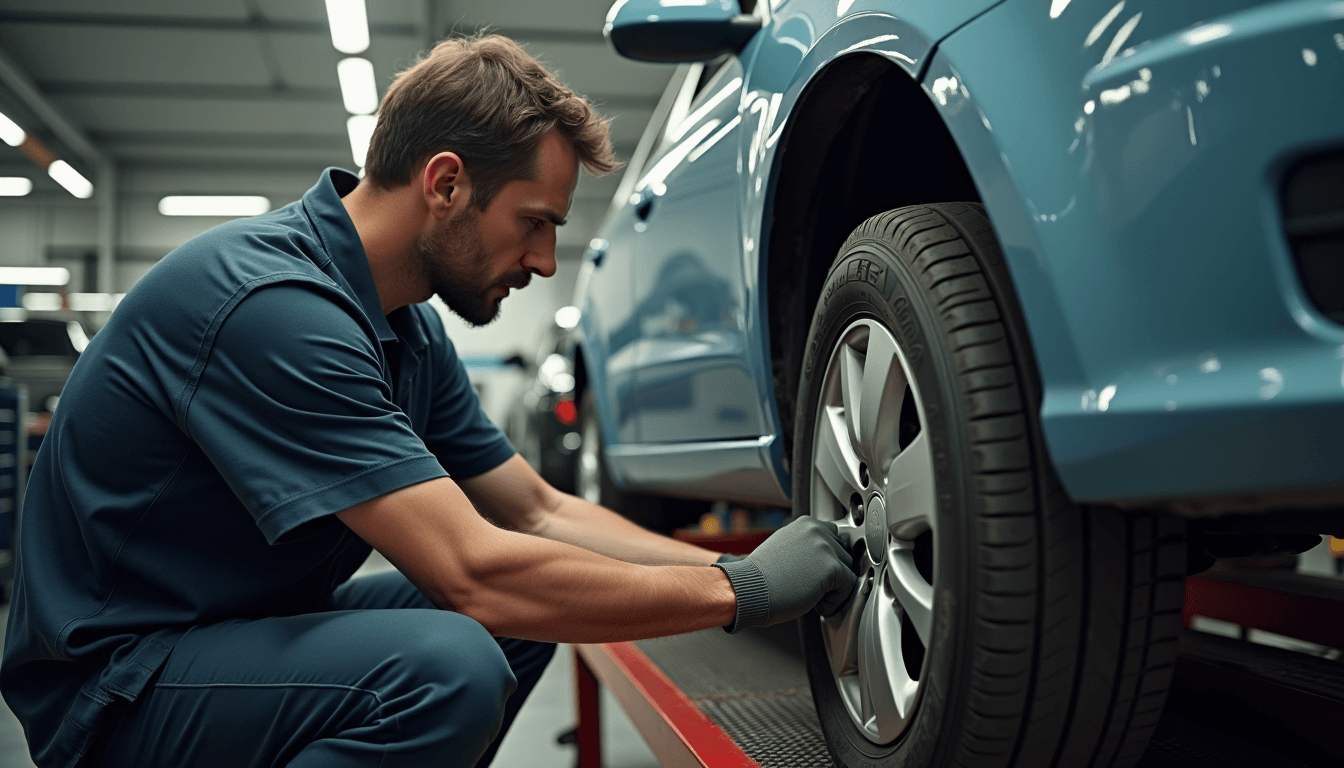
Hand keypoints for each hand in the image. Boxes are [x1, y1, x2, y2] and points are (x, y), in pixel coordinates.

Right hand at [713, 517, 856, 631]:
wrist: (749, 589)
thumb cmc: (761, 578)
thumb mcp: (784, 548)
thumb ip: (806, 547)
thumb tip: (823, 559)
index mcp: (806, 524)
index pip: (835, 539)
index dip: (829, 560)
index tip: (818, 574)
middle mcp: (818, 530)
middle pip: (845, 554)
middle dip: (833, 574)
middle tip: (812, 587)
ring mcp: (826, 547)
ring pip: (849, 571)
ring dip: (835, 587)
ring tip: (812, 595)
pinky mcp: (832, 567)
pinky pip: (850, 587)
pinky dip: (835, 601)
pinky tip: (815, 603)